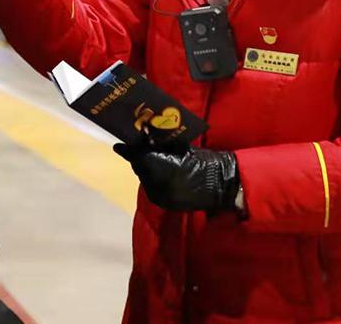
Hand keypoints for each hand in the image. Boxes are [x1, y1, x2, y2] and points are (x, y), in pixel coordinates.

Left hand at [113, 143, 239, 211]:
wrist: (221, 184)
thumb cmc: (203, 161)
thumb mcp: (181, 147)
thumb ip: (161, 143)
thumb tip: (144, 136)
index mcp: (158, 166)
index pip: (137, 156)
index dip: (129, 149)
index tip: (119, 144)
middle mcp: (155, 183)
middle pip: (139, 168)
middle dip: (138, 158)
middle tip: (139, 148)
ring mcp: (160, 195)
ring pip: (145, 179)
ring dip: (146, 170)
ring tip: (152, 160)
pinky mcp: (165, 203)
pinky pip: (153, 189)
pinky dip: (153, 181)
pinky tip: (160, 173)